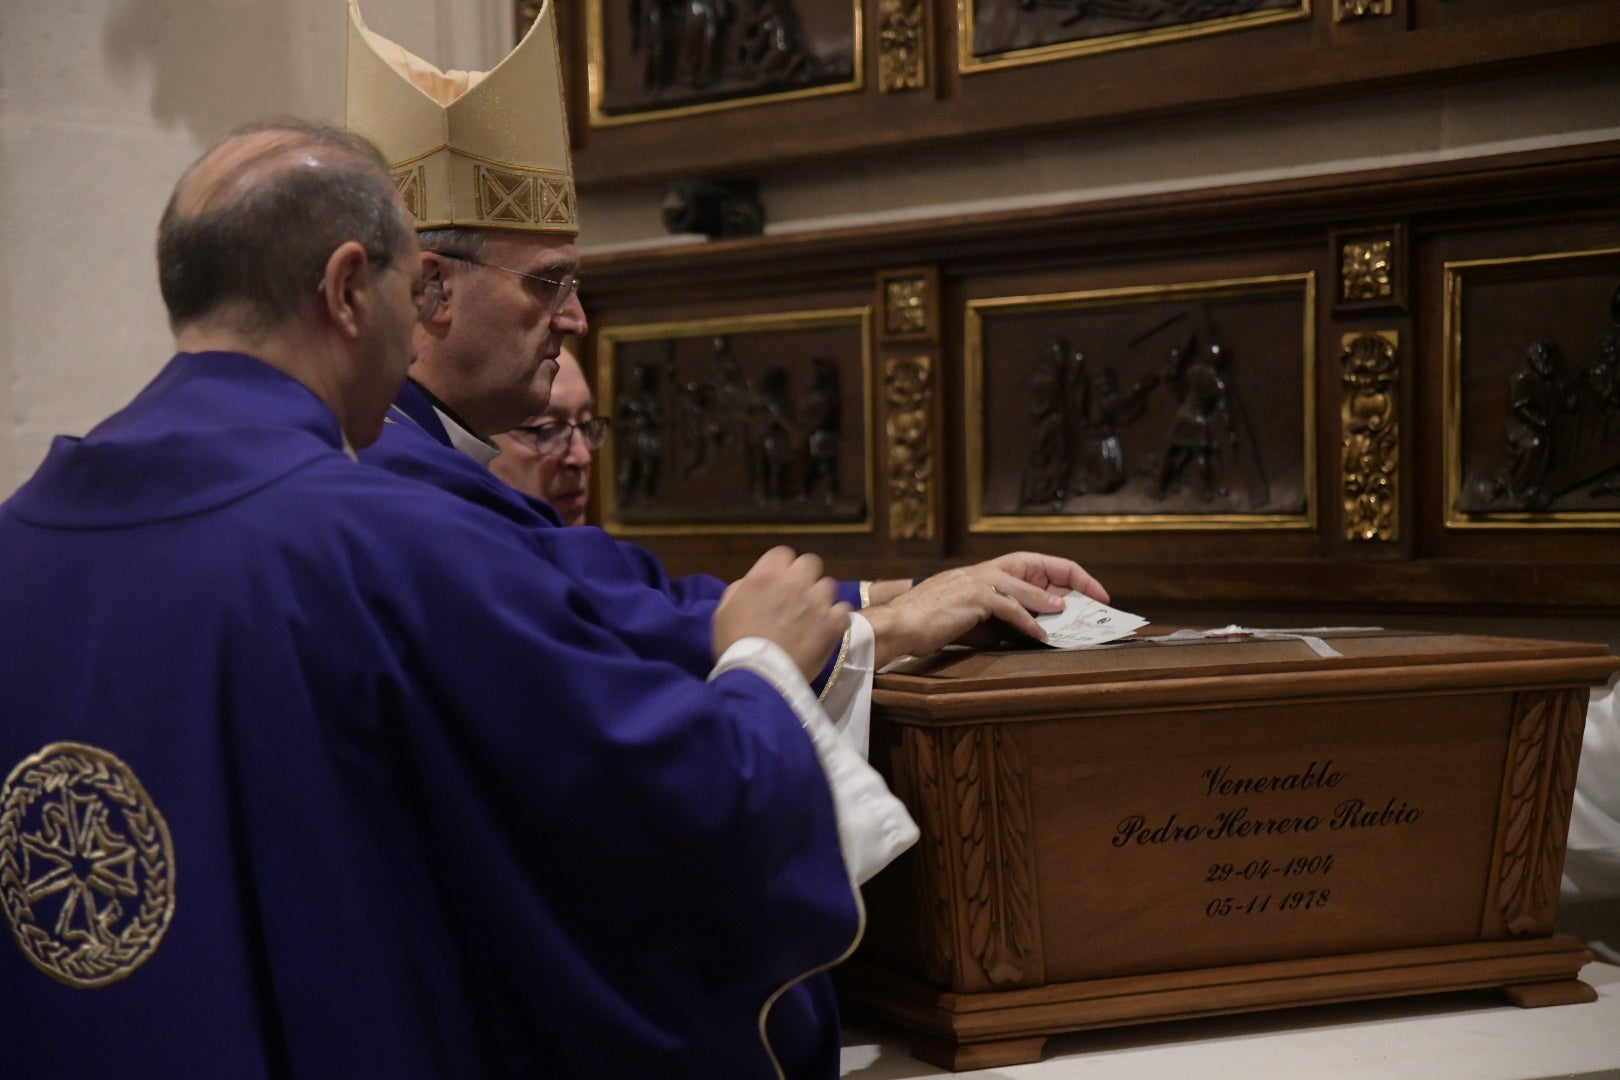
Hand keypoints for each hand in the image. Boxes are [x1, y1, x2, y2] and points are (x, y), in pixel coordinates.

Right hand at [713, 546, 851, 682]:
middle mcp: (795, 582)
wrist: (758, 676)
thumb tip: (754, 582)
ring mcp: (817, 602)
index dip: (781, 566)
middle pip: (810, 562)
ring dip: (821, 597)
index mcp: (767, 575)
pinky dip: (836, 618)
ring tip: (813, 614)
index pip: (783, 553)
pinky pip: (843, 610)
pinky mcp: (833, 623)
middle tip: (798, 594)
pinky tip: (826, 628)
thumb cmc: (735, 644)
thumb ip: (742, 588)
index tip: (778, 581)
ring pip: (828, 585)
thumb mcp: (724, 610)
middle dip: (805, 575)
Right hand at [862, 552, 1108, 666]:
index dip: (1065, 574)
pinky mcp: (973, 595)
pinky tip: (1042, 635)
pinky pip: (1009, 607)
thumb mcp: (972, 622)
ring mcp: (978, 580)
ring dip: (1051, 601)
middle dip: (1071, 578)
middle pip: (1037, 564)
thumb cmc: (929, 625)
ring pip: (1026, 584)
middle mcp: (984, 570)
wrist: (897, 624)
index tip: (1088, 592)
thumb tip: (1029, 632)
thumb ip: (999, 621)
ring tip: (1072, 617)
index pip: (1033, 563)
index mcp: (983, 572)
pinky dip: (1028, 621)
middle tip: (1096, 598)